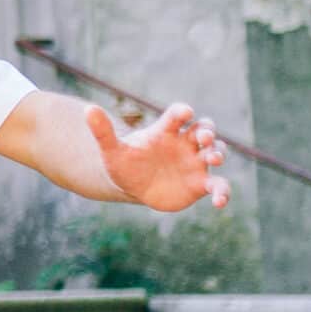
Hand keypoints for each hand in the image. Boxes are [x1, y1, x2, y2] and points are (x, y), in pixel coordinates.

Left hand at [90, 102, 230, 212]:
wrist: (132, 187)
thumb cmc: (124, 164)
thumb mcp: (112, 150)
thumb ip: (103, 131)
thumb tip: (87, 109)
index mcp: (165, 132)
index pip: (177, 116)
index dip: (182, 112)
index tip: (185, 113)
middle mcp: (184, 144)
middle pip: (204, 130)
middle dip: (207, 131)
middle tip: (203, 138)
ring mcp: (195, 163)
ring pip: (216, 152)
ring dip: (218, 153)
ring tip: (212, 158)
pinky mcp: (200, 184)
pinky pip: (218, 185)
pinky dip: (223, 191)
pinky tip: (220, 202)